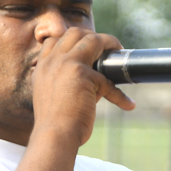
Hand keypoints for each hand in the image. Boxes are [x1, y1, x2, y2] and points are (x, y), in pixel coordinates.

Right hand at [30, 28, 134, 144]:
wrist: (53, 137)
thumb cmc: (55, 125)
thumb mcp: (55, 97)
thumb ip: (70, 83)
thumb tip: (98, 81)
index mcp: (42, 68)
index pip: (54, 41)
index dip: (73, 41)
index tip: (86, 49)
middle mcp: (51, 62)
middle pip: (74, 33)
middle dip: (93, 37)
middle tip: (108, 49)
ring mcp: (66, 64)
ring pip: (92, 40)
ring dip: (110, 43)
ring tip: (120, 52)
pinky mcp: (81, 74)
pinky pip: (108, 80)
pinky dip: (120, 95)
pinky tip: (128, 104)